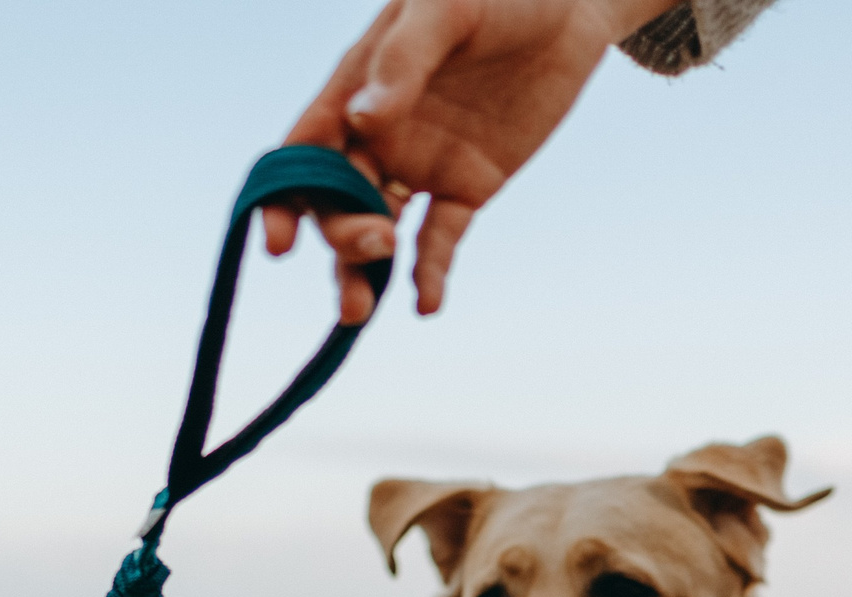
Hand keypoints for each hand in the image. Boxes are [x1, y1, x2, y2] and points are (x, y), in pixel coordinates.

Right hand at [268, 0, 676, 322]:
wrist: (572, 4)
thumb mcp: (446, 7)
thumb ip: (403, 62)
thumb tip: (361, 120)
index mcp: (356, 87)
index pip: (304, 151)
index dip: (284, 197)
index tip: (280, 243)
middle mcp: (378, 134)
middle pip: (338, 201)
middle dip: (341, 235)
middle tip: (377, 243)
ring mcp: (421, 164)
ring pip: (379, 229)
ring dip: (366, 270)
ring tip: (363, 311)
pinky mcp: (468, 187)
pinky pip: (440, 239)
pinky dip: (429, 274)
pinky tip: (426, 305)